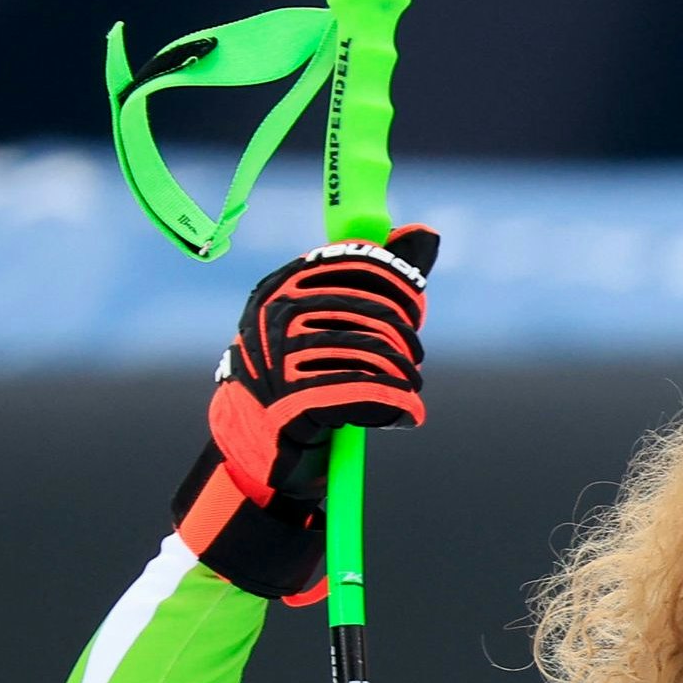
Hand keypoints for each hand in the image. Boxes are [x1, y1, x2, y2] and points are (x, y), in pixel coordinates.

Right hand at [175, 227, 436, 601]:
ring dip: (406, 380)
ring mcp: (284, 360)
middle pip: (378, 313)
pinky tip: (401, 418)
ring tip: (404, 393)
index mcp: (281, 288)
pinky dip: (400, 410)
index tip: (409, 311)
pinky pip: (376, 396)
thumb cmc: (300, 380)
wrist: (257, 451)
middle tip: (410, 365)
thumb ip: (377, 277)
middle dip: (406, 342)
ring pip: (382, 356)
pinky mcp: (300, 403)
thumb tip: (425, 231)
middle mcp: (277, 317)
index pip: (360, 264)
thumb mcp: (329, 320)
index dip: (400, 286)